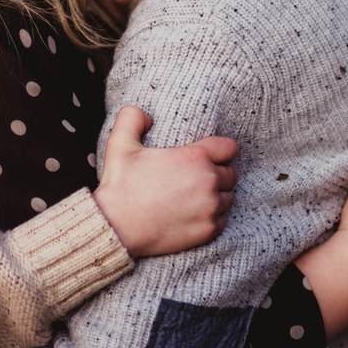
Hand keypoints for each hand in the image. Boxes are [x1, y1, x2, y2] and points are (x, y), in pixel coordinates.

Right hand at [91, 106, 238, 256]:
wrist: (117, 227)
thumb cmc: (120, 186)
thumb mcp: (120, 144)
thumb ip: (132, 117)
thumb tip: (148, 116)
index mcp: (194, 157)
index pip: (229, 148)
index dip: (220, 150)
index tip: (208, 156)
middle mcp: (208, 181)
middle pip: (231, 173)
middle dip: (218, 173)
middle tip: (197, 178)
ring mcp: (210, 208)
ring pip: (229, 197)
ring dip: (218, 195)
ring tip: (197, 196)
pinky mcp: (208, 230)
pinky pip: (223, 219)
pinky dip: (213, 217)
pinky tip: (195, 214)